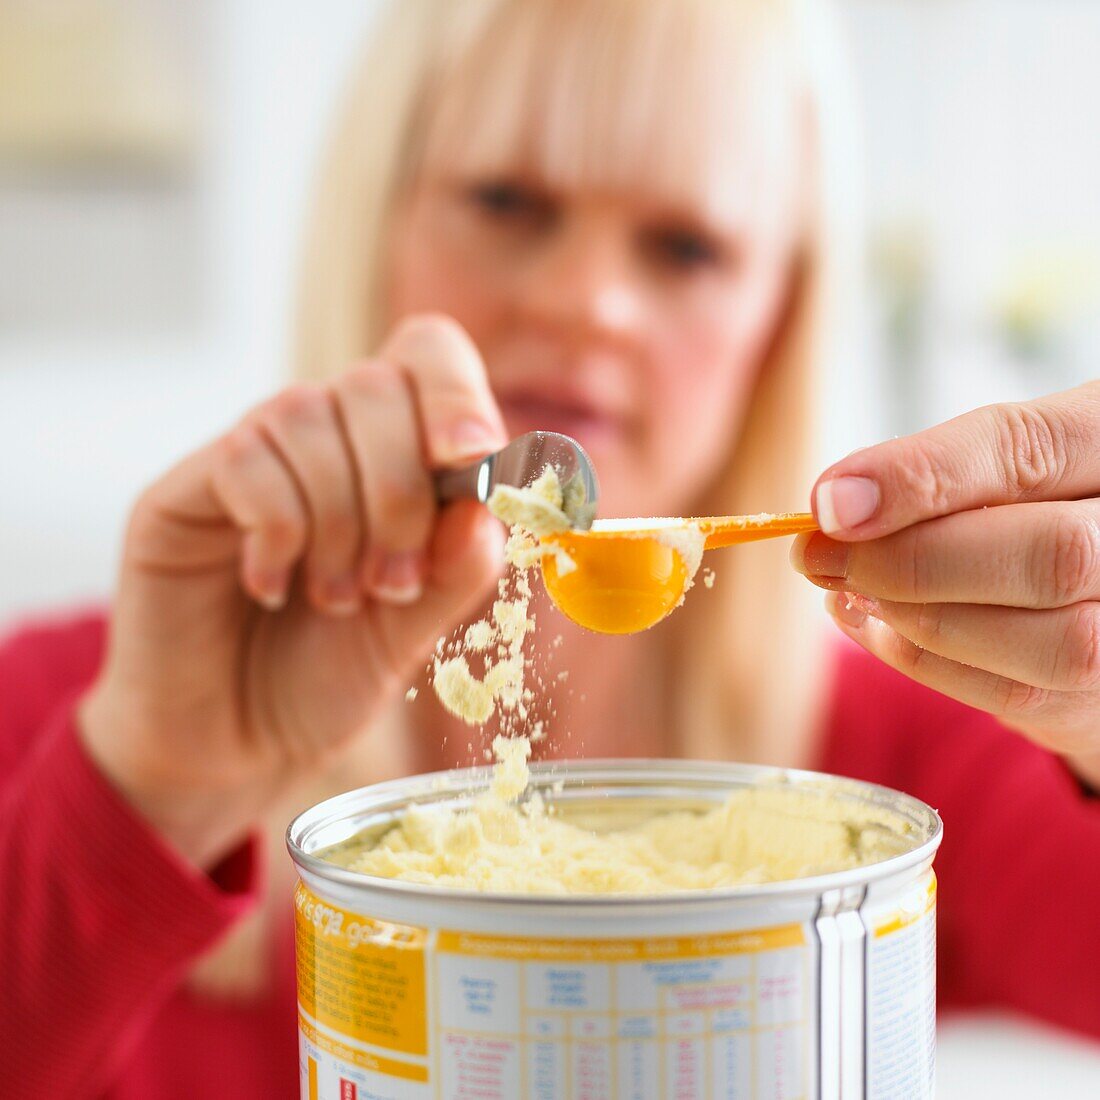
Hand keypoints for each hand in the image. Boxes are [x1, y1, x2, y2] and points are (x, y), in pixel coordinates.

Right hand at [80, 316, 506, 866]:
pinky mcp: (185, 489)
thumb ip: (457, 572)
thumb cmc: (330, 674)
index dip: (456, 393)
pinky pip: (244, 461)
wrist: (234, 743)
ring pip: (307, 416)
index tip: (471, 457)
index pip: (428, 354)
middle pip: (374, 385)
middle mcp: (323, 437)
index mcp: (392, 452)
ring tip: (336, 598)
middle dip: (401, 491)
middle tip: (393, 581)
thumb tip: (486, 508)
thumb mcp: (413, 631)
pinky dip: (279, 530)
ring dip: (340, 520)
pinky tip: (272, 587)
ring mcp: (252, 455)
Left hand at [791, 382, 1099, 789]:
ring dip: (915, 618)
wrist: (1096, 589)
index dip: (921, 478)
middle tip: (817, 555)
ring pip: (1045, 641)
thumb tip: (833, 507)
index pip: (1029, 449)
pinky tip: (873, 627)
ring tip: (845, 589)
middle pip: (1048, 555)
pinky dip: (924, 660)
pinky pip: (1017, 694)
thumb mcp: (1003, 463)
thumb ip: (935, 475)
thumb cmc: (1035, 506)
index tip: (828, 502)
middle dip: (909, 561)